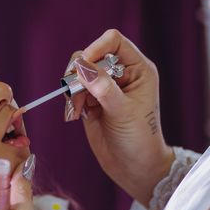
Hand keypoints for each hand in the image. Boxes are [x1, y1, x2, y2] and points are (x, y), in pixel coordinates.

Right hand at [65, 29, 174, 204]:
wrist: (133, 167)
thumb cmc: (139, 139)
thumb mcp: (123, 111)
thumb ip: (103, 88)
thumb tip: (82, 66)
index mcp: (138, 69)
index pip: (113, 42)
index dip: (96, 48)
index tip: (83, 66)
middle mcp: (121, 74)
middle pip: (90, 56)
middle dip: (79, 73)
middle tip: (76, 93)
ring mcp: (105, 87)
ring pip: (78, 73)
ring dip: (73, 89)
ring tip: (77, 110)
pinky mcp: (92, 101)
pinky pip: (73, 90)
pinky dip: (70, 101)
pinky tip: (76, 116)